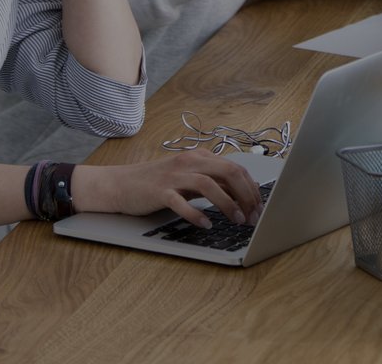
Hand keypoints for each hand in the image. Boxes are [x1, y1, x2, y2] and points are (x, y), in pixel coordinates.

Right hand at [74, 150, 261, 228]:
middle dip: (246, 195)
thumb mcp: (189, 178)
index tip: (260, 208)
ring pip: (208, 184)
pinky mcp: (159, 191)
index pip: (236, 169)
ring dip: (227, 203)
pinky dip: (195, 214)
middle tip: (254, 216)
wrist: (120, 184)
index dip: (252, 189)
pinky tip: (205, 224)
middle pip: (228, 172)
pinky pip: (180, 202)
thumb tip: (242, 195)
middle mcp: (189, 162)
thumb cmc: (158, 183)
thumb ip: (213, 182)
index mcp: (200, 157)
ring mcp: (174, 175)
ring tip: (237, 220)